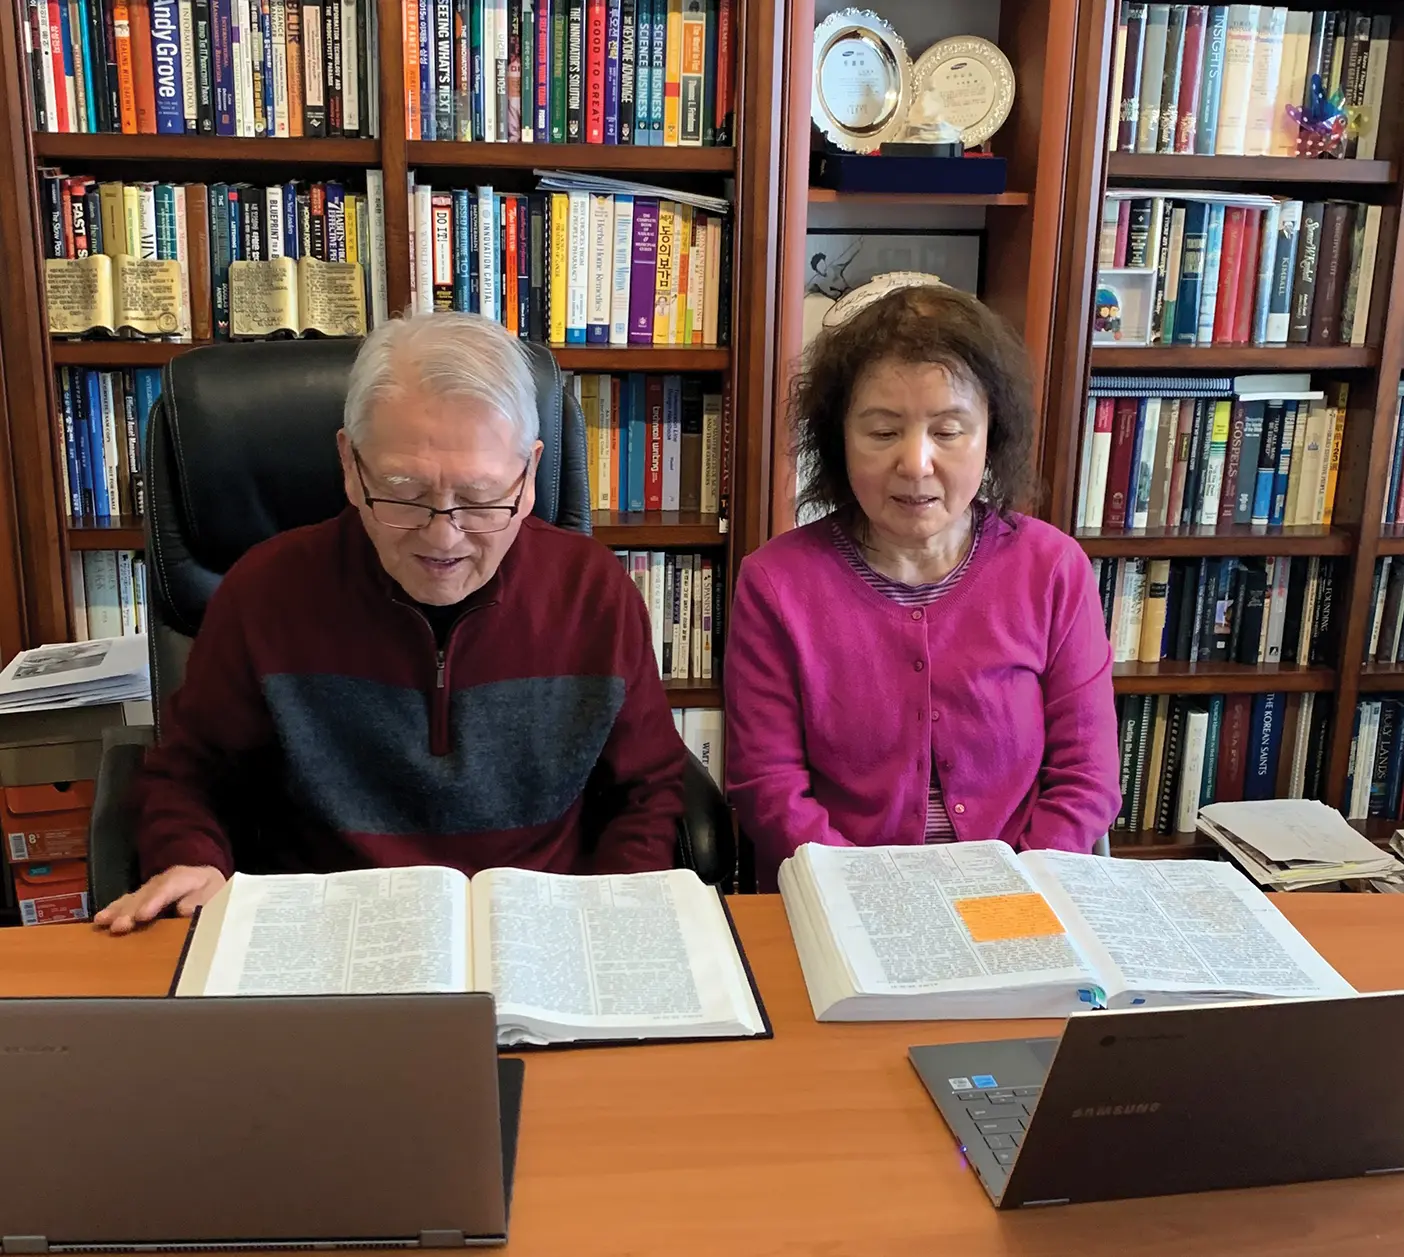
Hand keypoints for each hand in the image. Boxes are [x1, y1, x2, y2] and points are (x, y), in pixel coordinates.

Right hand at [93, 865, 225, 934]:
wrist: (205, 881)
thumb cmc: (211, 892)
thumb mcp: (216, 895)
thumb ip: (201, 902)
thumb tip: (184, 911)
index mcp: (185, 878)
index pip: (168, 888)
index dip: (154, 901)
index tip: (142, 915)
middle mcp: (163, 880)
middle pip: (145, 894)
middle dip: (131, 910)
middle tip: (119, 926)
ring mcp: (150, 887)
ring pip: (132, 897)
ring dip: (117, 911)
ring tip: (102, 922)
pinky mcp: (141, 896)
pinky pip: (126, 902)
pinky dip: (113, 910)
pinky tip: (100, 920)